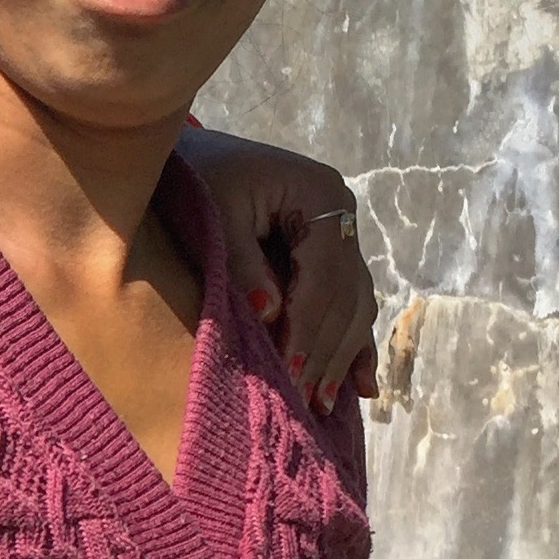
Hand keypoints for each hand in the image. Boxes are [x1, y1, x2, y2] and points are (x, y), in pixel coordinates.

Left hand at [178, 126, 379, 414]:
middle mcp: (342, 213)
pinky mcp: (329, 253)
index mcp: (321, 194)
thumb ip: (241, 263)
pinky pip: (350, 302)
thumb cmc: (198, 178)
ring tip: (326, 402)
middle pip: (345, 294)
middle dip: (325, 351)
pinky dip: (352, 343)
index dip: (307, 328)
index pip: (322, 275)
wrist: (196, 155)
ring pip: (354, 303)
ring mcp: (341, 233)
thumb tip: (270, 314)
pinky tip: (362, 385)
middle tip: (307, 402)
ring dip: (342, 355)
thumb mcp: (215, 214)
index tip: (289, 373)